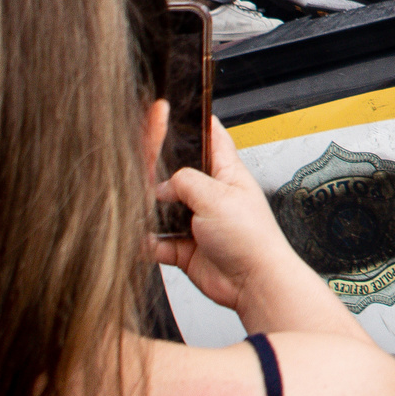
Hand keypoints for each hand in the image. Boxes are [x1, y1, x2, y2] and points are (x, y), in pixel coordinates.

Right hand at [149, 115, 306, 319]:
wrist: (253, 283)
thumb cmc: (252, 239)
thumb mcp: (217, 197)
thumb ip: (184, 182)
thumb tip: (160, 186)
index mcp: (225, 172)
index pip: (209, 136)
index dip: (191, 122)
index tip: (167, 111)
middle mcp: (209, 193)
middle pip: (174, 171)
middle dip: (156, 171)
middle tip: (143, 170)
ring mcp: (194, 220)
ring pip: (160, 207)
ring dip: (148, 210)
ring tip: (141, 209)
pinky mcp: (183, 247)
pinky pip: (156, 241)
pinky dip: (147, 242)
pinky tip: (143, 240)